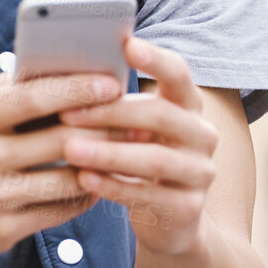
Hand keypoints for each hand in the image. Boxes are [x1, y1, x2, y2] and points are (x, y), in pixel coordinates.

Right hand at [0, 68, 121, 267]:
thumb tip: (50, 68)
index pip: (30, 98)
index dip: (75, 89)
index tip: (110, 82)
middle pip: (59, 139)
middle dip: (103, 126)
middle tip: (134, 118)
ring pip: (67, 178)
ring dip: (103, 164)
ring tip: (125, 151)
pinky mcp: (2, 230)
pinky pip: (59, 210)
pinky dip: (84, 195)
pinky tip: (96, 183)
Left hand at [56, 38, 217, 255]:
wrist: (170, 223)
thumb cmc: (137, 164)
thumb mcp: (132, 132)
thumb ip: (114, 106)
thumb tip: (65, 76)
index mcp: (188, 107)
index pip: (179, 74)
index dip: (155, 58)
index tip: (126, 44)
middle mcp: (202, 136)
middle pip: (160, 115)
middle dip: (111, 112)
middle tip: (67, 113)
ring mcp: (200, 173)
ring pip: (154, 159)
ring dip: (108, 152)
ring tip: (69, 149)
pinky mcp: (188, 208)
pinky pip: (148, 195)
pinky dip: (112, 186)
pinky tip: (83, 179)